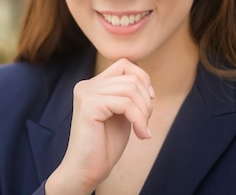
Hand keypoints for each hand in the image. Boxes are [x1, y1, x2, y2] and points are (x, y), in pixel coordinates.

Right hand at [45, 58, 153, 193]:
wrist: (86, 170)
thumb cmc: (104, 145)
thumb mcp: (121, 113)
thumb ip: (128, 95)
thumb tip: (146, 81)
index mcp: (92, 85)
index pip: (125, 64)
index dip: (143, 78)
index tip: (149, 101)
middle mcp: (86, 85)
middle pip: (131, 78)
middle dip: (146, 101)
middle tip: (145, 124)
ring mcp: (86, 93)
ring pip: (131, 89)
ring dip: (144, 112)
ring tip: (142, 130)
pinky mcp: (89, 105)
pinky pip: (126, 103)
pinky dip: (139, 119)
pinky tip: (140, 135)